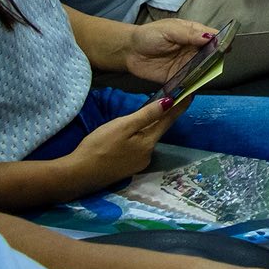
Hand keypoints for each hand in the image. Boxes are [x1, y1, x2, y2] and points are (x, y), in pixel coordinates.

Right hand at [69, 94, 188, 189]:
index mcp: (148, 143)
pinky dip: (136, 139)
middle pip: (157, 130)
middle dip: (160, 117)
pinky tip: (125, 136)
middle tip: (162, 99)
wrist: (78, 174)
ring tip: (139, 116)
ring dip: (146, 128)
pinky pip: (137, 148)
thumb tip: (169, 102)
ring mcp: (137, 164)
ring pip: (146, 140)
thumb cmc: (99, 146)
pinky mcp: (127, 169)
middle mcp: (148, 155)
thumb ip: (147, 115)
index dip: (179, 107)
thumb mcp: (123, 126)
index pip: (168, 121)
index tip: (190, 94)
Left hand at [121, 19, 217, 85]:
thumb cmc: (150, 35)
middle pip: (211, 56)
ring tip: (205, 73)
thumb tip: (211, 37)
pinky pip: (189, 82)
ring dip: (206, 73)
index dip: (222, 42)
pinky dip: (194, 85)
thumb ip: (189, 34)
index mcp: (194, 35)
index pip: (213, 37)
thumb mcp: (170, 30)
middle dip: (215, 59)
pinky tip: (195, 85)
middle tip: (215, 62)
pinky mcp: (177, 79)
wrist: (129, 51)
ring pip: (203, 70)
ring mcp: (186, 65)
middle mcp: (193, 50)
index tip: (227, 47)